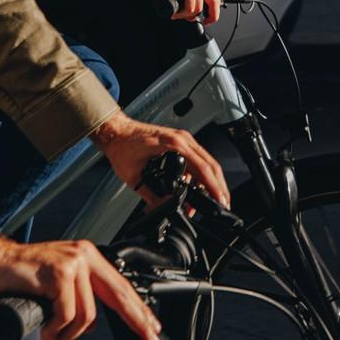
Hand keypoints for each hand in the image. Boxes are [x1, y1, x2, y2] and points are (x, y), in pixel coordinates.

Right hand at [0, 203, 162, 339]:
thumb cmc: (17, 279)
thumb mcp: (56, 286)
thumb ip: (76, 297)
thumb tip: (89, 324)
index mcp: (87, 257)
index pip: (121, 287)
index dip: (139, 311)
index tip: (152, 330)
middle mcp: (83, 256)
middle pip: (120, 296)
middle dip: (137, 323)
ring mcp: (71, 263)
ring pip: (87, 315)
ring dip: (69, 337)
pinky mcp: (58, 274)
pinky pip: (67, 315)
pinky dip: (55, 330)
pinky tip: (44, 330)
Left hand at [89, 111, 230, 211]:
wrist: (116, 131)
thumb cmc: (122, 146)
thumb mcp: (134, 176)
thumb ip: (150, 195)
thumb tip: (165, 208)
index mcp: (174, 144)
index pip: (202, 167)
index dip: (213, 186)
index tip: (219, 199)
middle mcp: (182, 139)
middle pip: (211, 164)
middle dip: (219, 186)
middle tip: (223, 204)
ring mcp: (183, 140)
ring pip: (207, 162)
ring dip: (212, 181)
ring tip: (213, 201)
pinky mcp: (180, 143)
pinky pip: (198, 159)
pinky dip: (203, 175)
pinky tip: (200, 189)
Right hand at [144, 0, 221, 24]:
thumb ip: (192, 1)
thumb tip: (198, 17)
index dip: (215, 9)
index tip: (209, 18)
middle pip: (214, 1)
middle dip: (212, 15)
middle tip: (205, 22)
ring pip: (198, 8)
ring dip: (187, 15)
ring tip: (177, 13)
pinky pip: (190, 9)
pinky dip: (182, 14)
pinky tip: (175, 12)